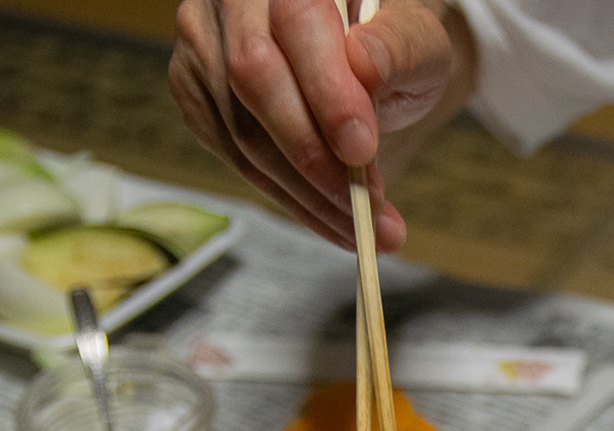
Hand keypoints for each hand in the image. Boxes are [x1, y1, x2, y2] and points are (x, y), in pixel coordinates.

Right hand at [169, 0, 460, 250]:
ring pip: (243, 133)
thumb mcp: (417, 40)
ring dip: (308, 194)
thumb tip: (362, 62)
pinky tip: (331, 218)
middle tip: (370, 207)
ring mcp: (203, 47)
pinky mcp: (196, 96)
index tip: (363, 150)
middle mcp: (231, 0)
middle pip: (252, 80)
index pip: (296, 25)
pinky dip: (289, 199)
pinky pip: (236, 160)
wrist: (363, 58)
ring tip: (369, 227)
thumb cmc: (390, 42)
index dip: (327, 93)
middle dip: (314, 156)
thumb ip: (397, 47)